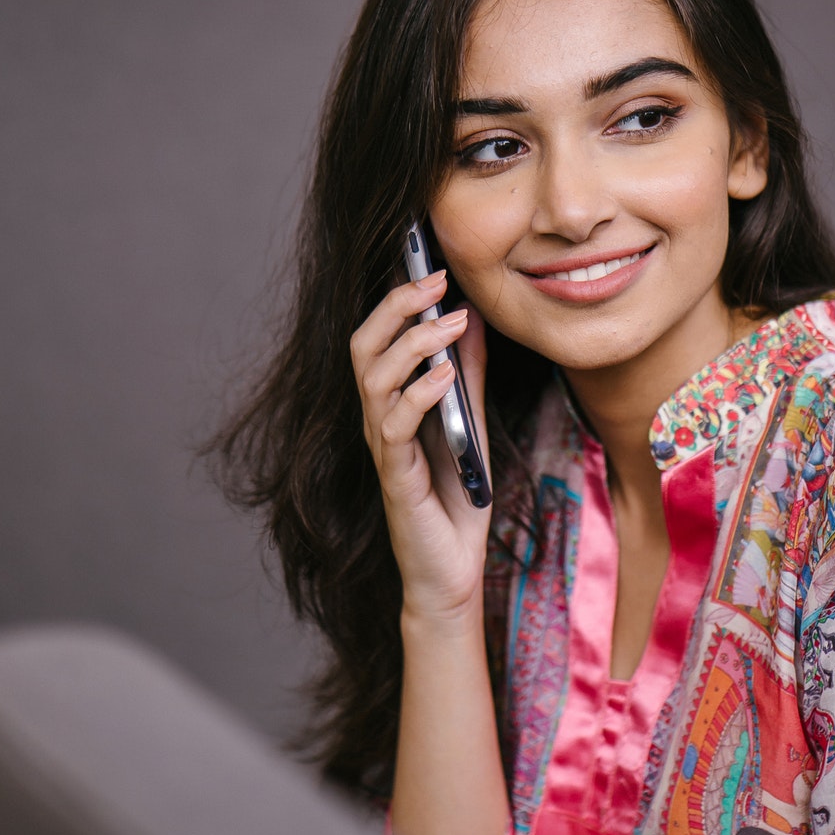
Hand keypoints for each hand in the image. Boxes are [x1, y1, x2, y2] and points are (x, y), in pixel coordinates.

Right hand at [349, 271, 490, 626]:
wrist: (452, 571)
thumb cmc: (456, 498)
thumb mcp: (472, 422)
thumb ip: (468, 374)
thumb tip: (472, 315)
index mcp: (392, 400)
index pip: (376, 335)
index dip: (396, 296)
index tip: (430, 263)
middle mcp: (378, 418)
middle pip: (363, 346)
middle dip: (396, 305)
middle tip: (435, 279)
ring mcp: (383, 447)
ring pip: (373, 378)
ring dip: (412, 343)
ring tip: (448, 321)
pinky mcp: (394, 477)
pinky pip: (395, 426)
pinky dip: (419, 393)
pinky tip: (444, 376)